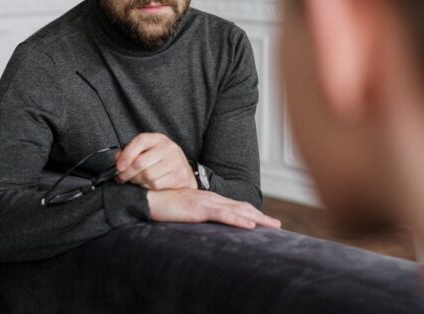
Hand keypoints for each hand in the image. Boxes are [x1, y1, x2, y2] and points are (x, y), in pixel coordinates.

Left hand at [115, 133, 196, 189]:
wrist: (183, 170)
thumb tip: (118, 159)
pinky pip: (155, 184)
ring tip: (134, 180)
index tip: (119, 167)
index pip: (140, 141)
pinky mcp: (179, 176)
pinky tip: (145, 184)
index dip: (126, 155)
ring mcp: (175, 162)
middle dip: (127, 173)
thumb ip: (131, 152)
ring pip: (147, 175)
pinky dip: (146, 186)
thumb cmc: (162, 160)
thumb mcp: (147, 150)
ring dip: (136, 181)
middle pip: (140, 162)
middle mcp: (168, 148)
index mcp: (158, 139)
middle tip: (121, 178)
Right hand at [147, 188, 281, 229]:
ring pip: (237, 210)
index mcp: (207, 199)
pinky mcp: (198, 209)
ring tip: (273, 225)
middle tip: (277, 225)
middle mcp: (210, 198)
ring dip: (257, 217)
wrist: (146, 199)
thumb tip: (204, 225)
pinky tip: (250, 225)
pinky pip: (223, 215)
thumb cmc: (162, 206)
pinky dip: (238, 219)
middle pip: (241, 207)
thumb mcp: (184, 212)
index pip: (234, 206)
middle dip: (261, 216)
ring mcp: (205, 202)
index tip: (265, 220)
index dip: (251, 212)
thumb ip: (196, 215)